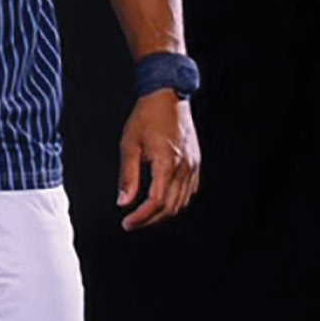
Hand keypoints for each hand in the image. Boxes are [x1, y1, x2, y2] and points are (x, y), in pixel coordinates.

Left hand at [116, 91, 199, 229]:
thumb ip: (127, 176)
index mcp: (167, 163)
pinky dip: (175, 201)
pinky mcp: (196, 162)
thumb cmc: (146, 117)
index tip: (127, 224)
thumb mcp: (129, 145)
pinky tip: (162, 202)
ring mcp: (193, 165)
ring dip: (163, 213)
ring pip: (182, 201)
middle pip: (171, 206)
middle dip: (151, 219)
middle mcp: (185, 167)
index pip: (157, 201)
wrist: (167, 97)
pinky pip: (189, 190)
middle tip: (132, 223)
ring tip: (144, 216)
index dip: (142, 217)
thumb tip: (123, 202)